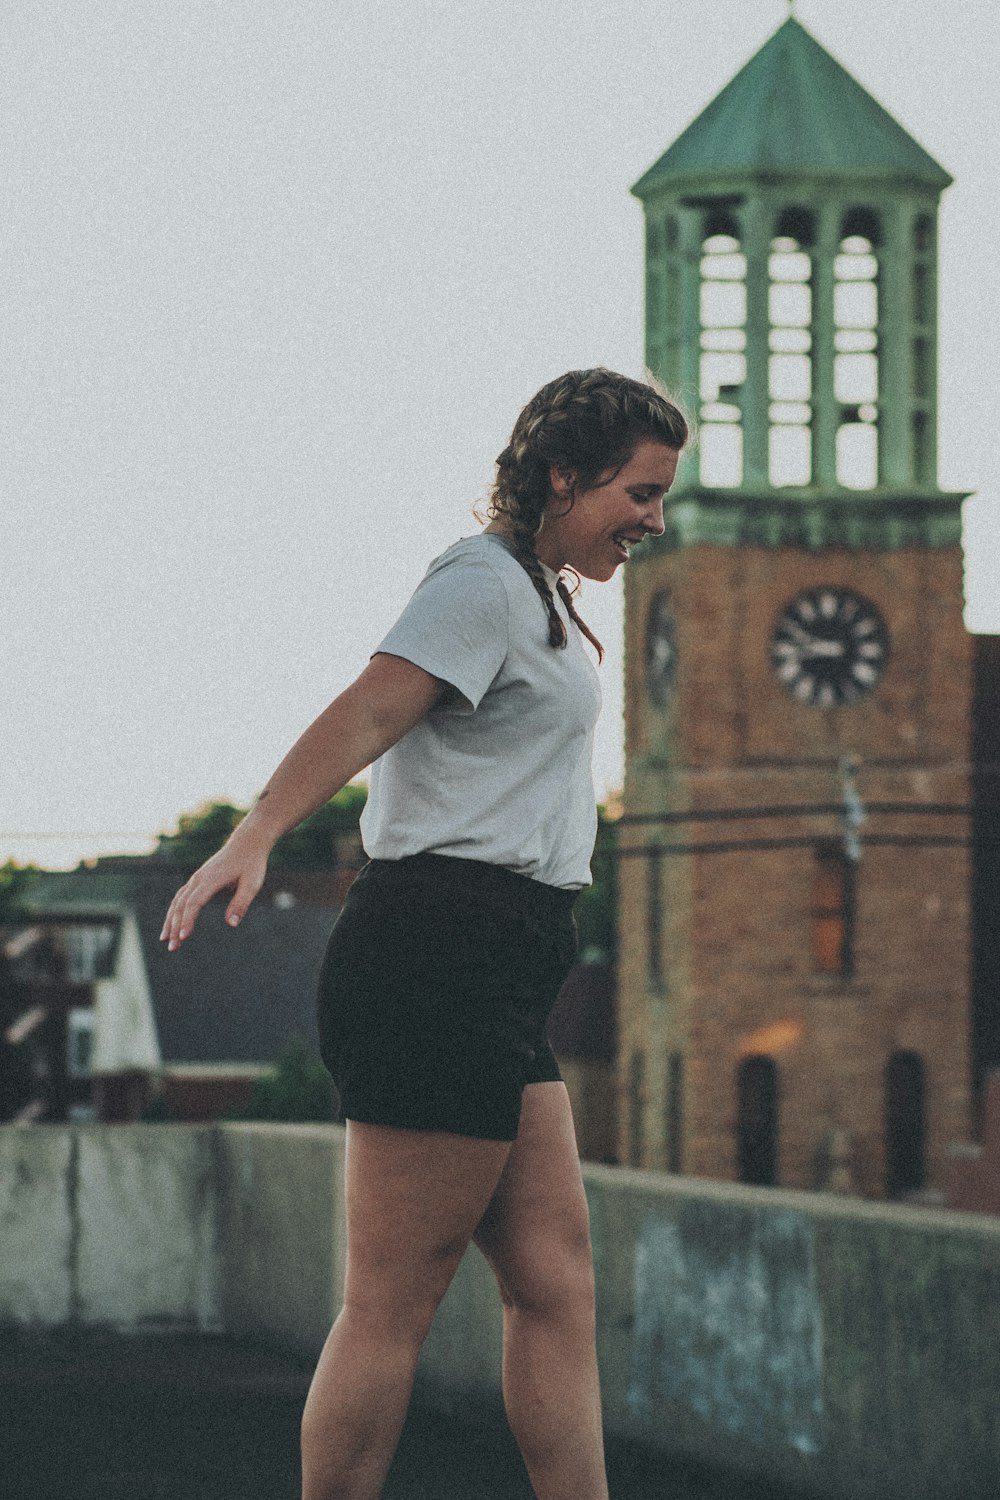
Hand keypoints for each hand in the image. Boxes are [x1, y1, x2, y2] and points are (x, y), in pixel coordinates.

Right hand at [159, 827, 268, 951]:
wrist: (247, 843)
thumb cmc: (252, 864)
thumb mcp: (252, 884)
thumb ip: (241, 903)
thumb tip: (231, 924)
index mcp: (211, 879)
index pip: (194, 902)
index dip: (187, 920)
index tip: (183, 937)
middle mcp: (199, 878)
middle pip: (181, 904)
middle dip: (175, 927)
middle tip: (172, 948)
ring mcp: (197, 878)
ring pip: (178, 901)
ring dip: (170, 920)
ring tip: (165, 940)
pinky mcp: (198, 879)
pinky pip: (181, 897)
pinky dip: (174, 911)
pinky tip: (173, 924)